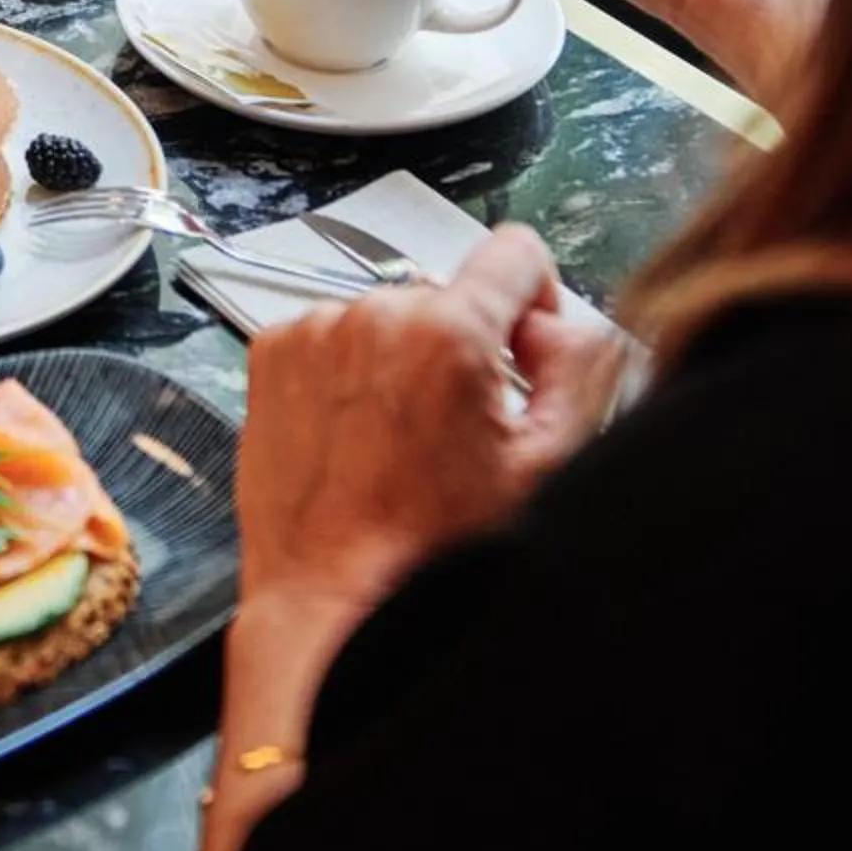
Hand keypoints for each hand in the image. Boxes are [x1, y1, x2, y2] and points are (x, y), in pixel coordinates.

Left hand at [235, 227, 613, 610]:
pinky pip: (332, 339)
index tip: (524, 348)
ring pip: (388, 320)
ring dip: (402, 364)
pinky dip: (349, 376)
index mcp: (448, 332)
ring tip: (402, 446)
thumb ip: (579, 368)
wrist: (333, 598)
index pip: (515, 252)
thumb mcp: (547, 463)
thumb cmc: (430, 553)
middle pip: (449, 296)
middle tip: (461, 430)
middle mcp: (373, 317)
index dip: (535, 302)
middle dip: (465, 348)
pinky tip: (359, 440)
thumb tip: (566, 325)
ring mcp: (314, 333)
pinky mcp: (271, 356)